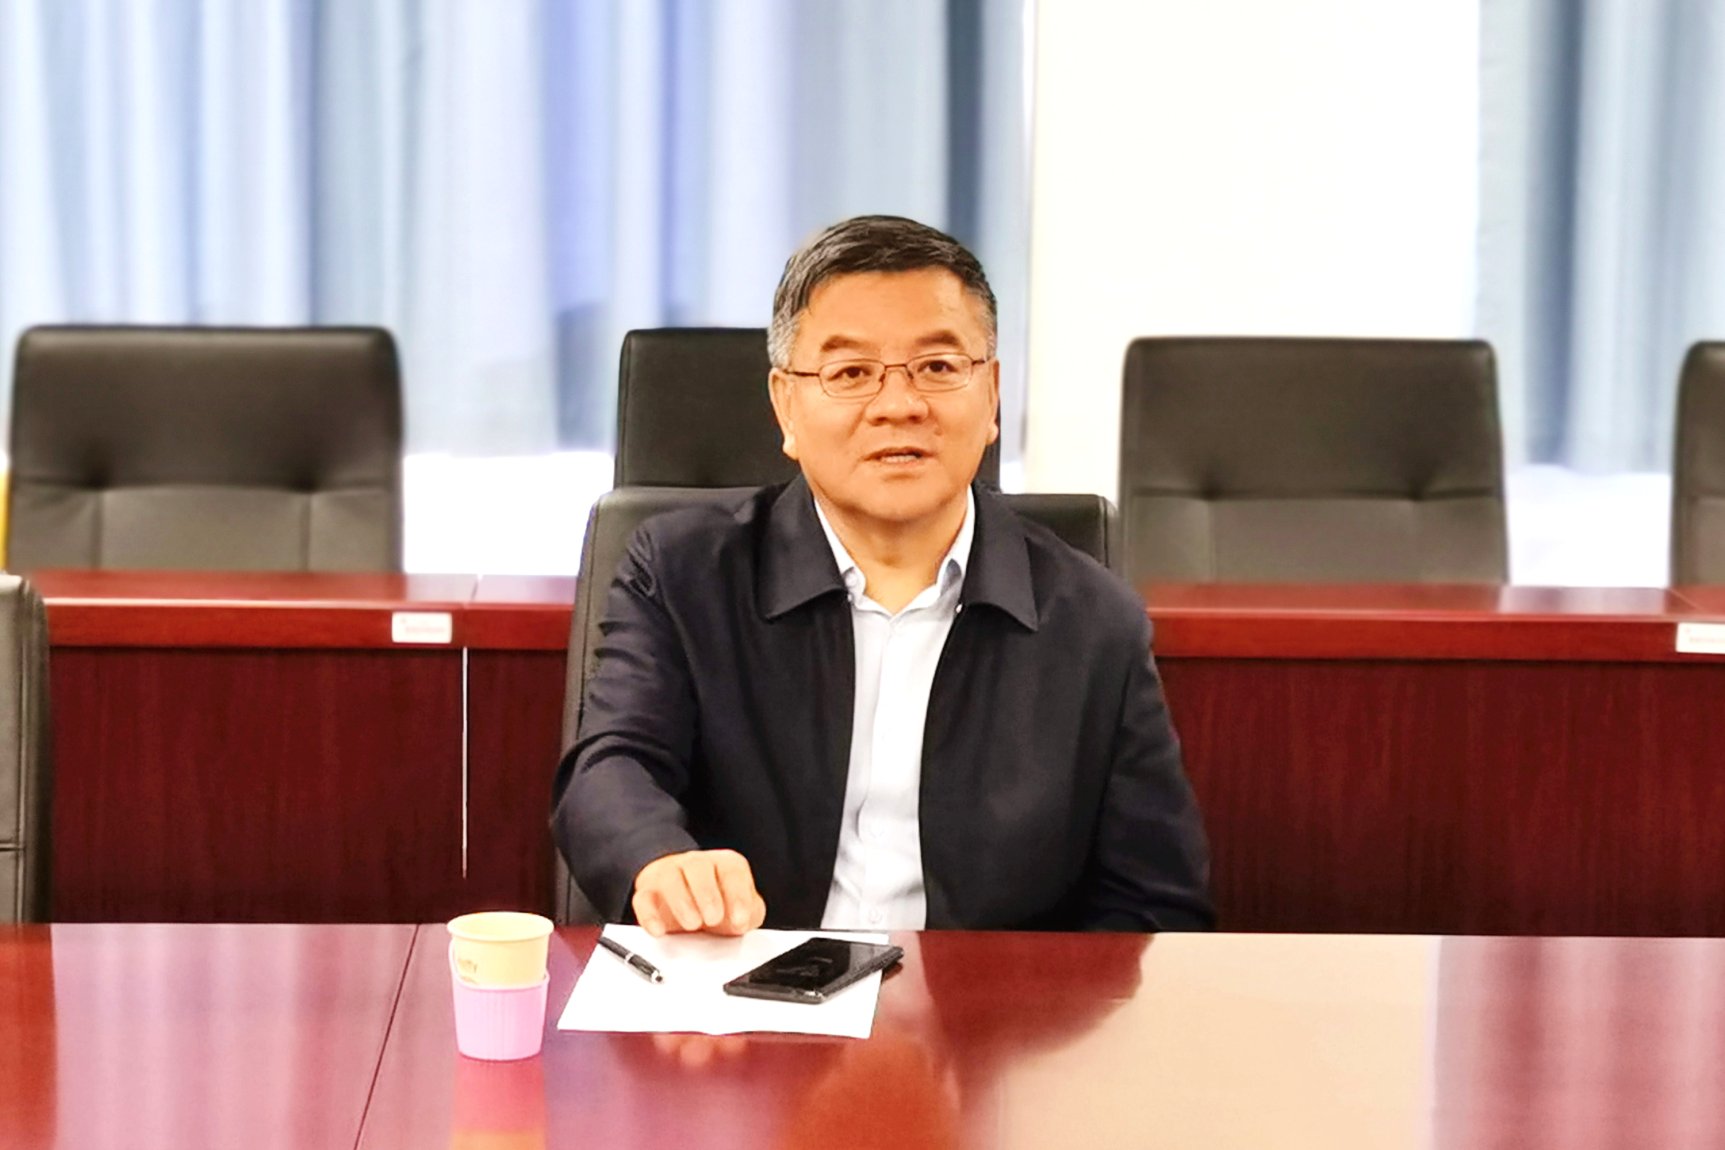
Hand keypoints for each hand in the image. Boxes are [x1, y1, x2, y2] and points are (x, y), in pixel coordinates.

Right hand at [632, 849, 765, 935]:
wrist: (685, 895)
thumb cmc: (717, 902)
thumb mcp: (741, 908)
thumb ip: (749, 913)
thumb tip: (744, 920)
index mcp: (723, 865)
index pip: (732, 868)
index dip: (738, 894)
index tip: (740, 919)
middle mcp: (695, 865)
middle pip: (698, 866)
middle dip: (707, 893)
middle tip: (714, 919)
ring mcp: (669, 875)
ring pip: (669, 878)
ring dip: (681, 901)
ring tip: (692, 925)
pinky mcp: (647, 893)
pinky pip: (643, 899)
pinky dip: (649, 915)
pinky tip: (659, 930)